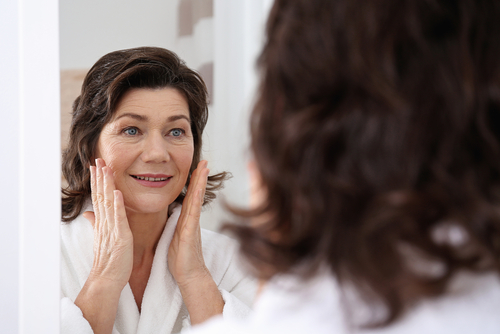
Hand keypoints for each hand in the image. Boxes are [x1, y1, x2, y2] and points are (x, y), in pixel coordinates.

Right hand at [84, 158, 133, 287]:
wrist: (107, 279)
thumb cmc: (108, 260)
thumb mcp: (102, 238)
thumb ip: (96, 223)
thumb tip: (88, 212)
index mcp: (103, 222)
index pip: (99, 197)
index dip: (98, 181)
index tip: (96, 166)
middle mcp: (105, 223)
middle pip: (101, 195)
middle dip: (100, 177)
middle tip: (98, 159)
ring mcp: (112, 229)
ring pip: (108, 202)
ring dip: (107, 184)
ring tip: (105, 168)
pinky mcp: (120, 236)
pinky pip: (118, 218)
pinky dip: (117, 204)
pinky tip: (117, 192)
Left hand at [168, 160, 209, 286]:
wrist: (189, 275)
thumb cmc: (180, 259)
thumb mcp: (173, 236)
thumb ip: (173, 224)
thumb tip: (170, 214)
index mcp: (186, 220)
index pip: (190, 196)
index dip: (193, 181)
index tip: (196, 167)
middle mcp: (191, 219)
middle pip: (196, 193)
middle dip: (200, 176)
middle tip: (204, 161)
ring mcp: (192, 224)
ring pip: (197, 199)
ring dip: (200, 183)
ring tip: (204, 167)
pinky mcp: (190, 232)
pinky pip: (193, 213)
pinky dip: (196, 200)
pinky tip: (197, 190)